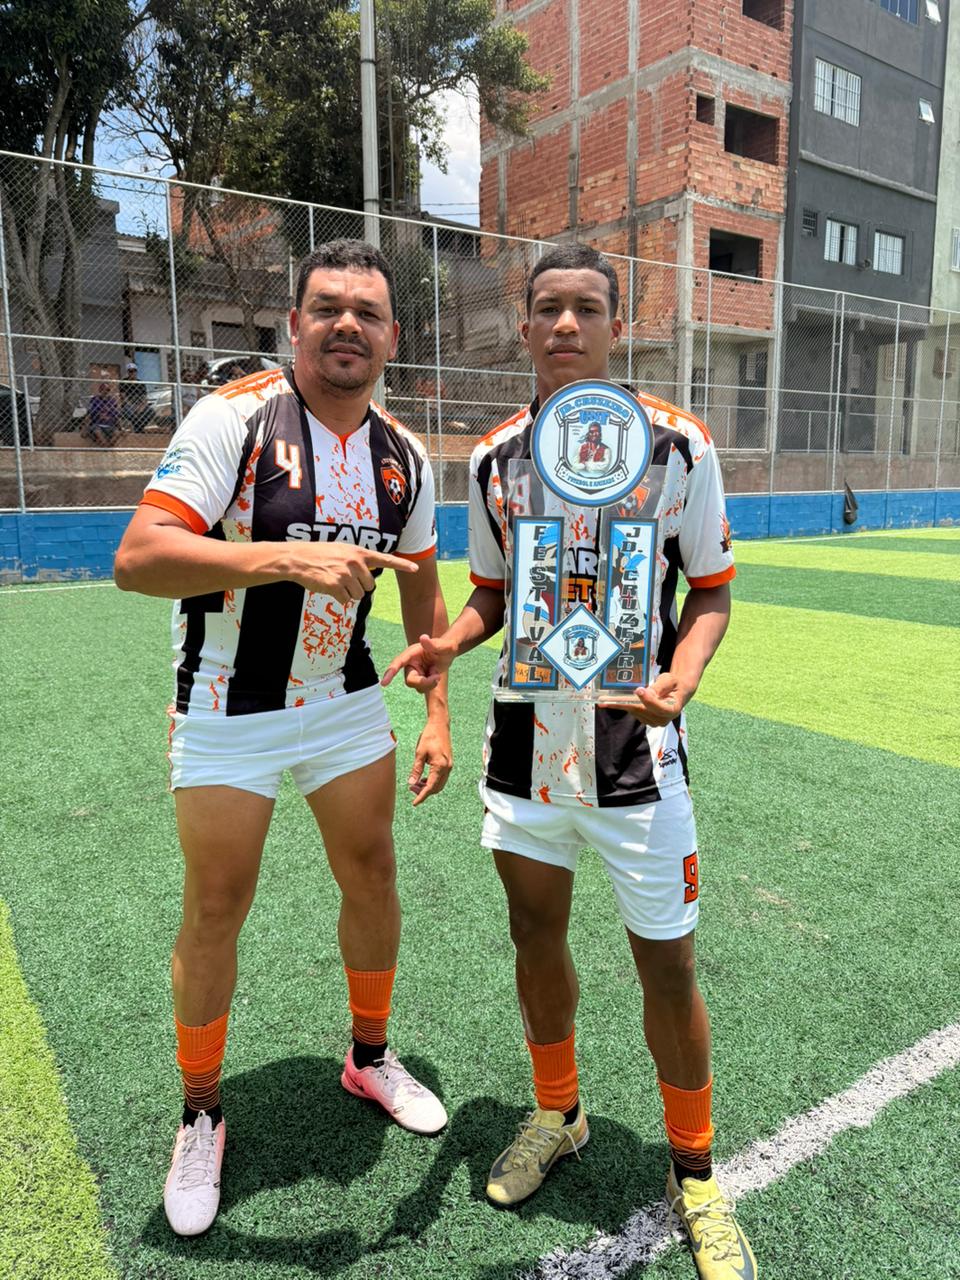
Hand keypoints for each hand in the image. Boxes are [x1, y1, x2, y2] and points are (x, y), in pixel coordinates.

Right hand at [288, 545, 416, 603]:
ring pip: (359, 595)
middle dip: (359, 586)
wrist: (298, 559)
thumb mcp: (342, 550)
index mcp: (358, 552)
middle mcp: (355, 562)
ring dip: (348, 593)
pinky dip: (338, 598)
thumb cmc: (319, 555)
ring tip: (335, 581)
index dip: (402, 565)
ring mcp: (345, 574)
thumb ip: (358, 559)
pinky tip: (329, 588)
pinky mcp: (335, 586)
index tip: (415, 568)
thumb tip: (372, 570)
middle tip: (343, 579)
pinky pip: (346, 600)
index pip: (385, 559)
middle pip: (370, 586)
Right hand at [381, 633, 453, 691]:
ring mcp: (414, 673)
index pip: (398, 663)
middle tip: (437, 677)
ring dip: (430, 683)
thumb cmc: (446, 646)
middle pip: (410, 680)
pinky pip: (423, 689)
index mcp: (411, 653)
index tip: (383, 683)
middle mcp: (410, 664)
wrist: (448, 653)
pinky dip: (432, 684)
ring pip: (418, 687)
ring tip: (437, 671)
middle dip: (424, 682)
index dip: (390, 673)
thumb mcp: (444, 646)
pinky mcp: (419, 680)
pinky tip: (435, 675)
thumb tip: (423, 638)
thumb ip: (434, 644)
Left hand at [407, 719, 452, 804]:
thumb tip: (411, 783)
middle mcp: (447, 768)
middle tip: (411, 789)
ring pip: (439, 784)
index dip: (422, 796)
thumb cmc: (429, 736)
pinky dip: (433, 781)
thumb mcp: (419, 753)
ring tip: (416, 784)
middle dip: (424, 792)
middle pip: (436, 788)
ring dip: (429, 787)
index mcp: (440, 766)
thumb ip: (416, 769)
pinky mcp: (448, 763)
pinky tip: (423, 779)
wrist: (440, 725)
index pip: (430, 786)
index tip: (415, 803)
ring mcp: (449, 766)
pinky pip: (441, 778)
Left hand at [597, 672, 692, 726]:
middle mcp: (663, 719)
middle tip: (609, 700)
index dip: (648, 700)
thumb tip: (645, 692)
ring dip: (620, 706)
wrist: (676, 692)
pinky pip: (633, 712)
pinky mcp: (645, 719)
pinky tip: (610, 702)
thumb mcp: (669, 680)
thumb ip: (659, 687)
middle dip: (625, 704)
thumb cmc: (673, 684)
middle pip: (642, 711)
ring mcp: (653, 721)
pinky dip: (623, 706)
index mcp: (673, 710)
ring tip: (604, 701)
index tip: (638, 690)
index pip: (660, 708)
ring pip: (635, 712)